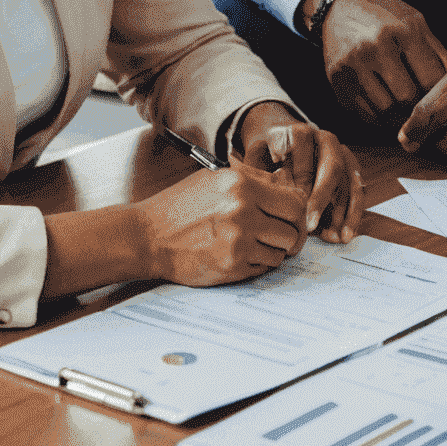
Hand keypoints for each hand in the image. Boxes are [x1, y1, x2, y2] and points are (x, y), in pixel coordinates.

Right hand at [135, 161, 308, 285]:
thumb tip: (288, 184)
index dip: (299, 211)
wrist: (147, 236)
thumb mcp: (217, 178)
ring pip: (281, 250)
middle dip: (294, 234)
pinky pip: (264, 267)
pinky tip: (244, 254)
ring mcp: (238, 241)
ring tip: (259, 244)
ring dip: (276, 250)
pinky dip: (260, 263)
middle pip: (294, 228)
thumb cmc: (182, 205)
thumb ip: (255, 178)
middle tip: (288, 237)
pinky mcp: (231, 266)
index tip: (294, 217)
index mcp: (242, 184)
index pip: (294, 200)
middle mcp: (243, 211)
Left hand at [233, 101, 364, 242]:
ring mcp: (342, 154)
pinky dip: (353, 214)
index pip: (304, 147)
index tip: (293, 199)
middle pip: (332, 166)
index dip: (300, 172)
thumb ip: (259, 173)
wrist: (282, 148)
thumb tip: (265, 194)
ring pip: (351, 181)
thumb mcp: (257, 160)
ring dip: (345, 212)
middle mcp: (325, 140)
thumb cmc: (267, 159)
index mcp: (300, 133)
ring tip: (336, 237)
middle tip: (311, 225)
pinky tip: (344, 234)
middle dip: (323, 198)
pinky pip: (358, 192)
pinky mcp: (352, 169)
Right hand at [310, 0, 446, 125]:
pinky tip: (387, 112)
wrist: (343, 2)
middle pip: (407, 97)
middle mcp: (376, 46)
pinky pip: (363, 112)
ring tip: (408, 116)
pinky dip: (379, 118)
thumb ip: (440, 54)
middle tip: (427, 115)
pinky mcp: (336, 79)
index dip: (441, 96)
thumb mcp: (417, 24)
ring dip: (399, 119)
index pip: (431, 79)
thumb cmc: (388, 15)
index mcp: (404, 30)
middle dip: (419, 109)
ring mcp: (353, 63)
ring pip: (384, 110)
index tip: (446, 104)